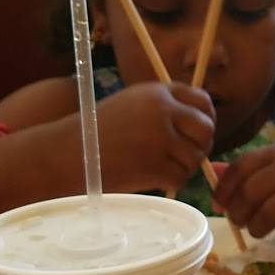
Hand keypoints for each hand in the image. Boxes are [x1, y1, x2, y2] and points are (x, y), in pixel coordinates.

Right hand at [96, 82, 214, 192]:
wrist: (68, 153)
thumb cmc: (97, 131)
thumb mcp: (132, 104)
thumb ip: (164, 107)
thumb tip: (201, 123)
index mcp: (158, 92)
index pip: (202, 101)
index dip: (206, 118)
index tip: (198, 131)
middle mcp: (163, 110)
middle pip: (206, 129)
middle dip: (200, 145)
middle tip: (184, 155)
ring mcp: (161, 138)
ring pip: (196, 157)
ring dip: (183, 166)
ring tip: (160, 166)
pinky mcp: (157, 166)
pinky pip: (182, 178)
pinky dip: (172, 183)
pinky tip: (154, 178)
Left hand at [214, 143, 274, 240]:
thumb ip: (252, 170)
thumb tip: (214, 178)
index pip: (241, 167)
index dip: (225, 189)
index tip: (219, 205)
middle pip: (251, 194)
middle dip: (239, 214)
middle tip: (240, 223)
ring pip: (268, 215)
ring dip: (259, 228)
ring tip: (262, 230)